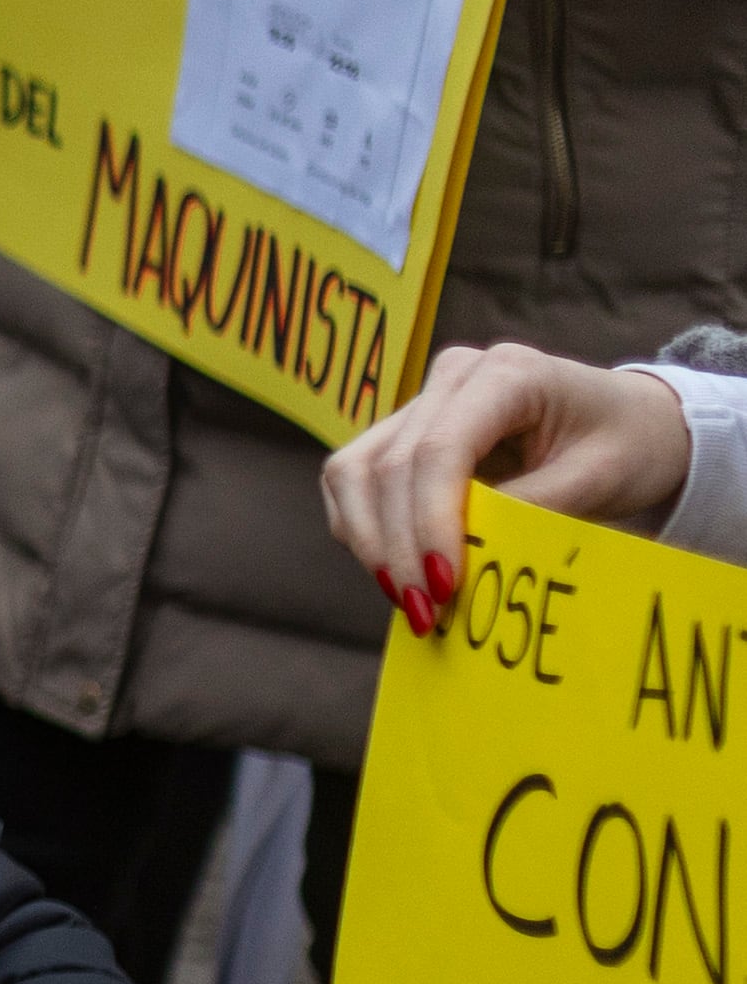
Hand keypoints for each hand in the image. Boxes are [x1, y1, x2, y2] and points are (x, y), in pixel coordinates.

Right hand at [321, 339, 689, 626]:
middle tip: (424, 611)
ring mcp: (421, 401)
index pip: (439, 450)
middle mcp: (452, 377)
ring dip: (369, 541)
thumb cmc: (627, 444)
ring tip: (406, 597)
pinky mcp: (403, 432)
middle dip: (397, 546)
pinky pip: (356, 481)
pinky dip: (365, 531)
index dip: (429, 521)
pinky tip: (397, 570)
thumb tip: (467, 561)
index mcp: (507, 372)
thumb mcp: (599, 477)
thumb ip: (532, 510)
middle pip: (386, 466)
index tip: (444, 586)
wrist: (631, 422)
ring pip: (352, 472)